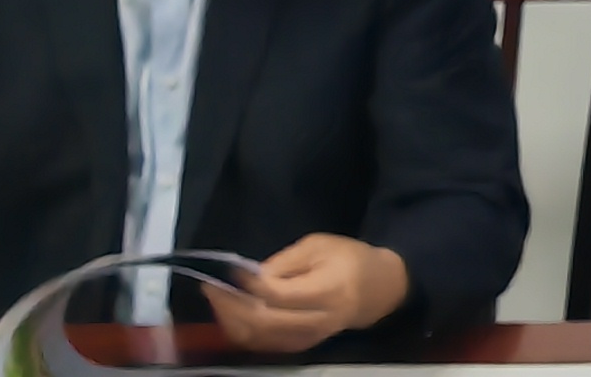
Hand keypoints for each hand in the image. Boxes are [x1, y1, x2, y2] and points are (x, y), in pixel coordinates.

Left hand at [207, 234, 410, 353]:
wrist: (378, 290)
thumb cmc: (350, 259)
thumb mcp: (320, 246)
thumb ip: (285, 262)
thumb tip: (250, 277)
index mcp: (328, 290)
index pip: (278, 295)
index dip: (248, 284)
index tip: (229, 270)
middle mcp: (318, 320)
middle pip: (263, 322)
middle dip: (231, 305)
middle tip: (212, 286)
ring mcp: (308, 337)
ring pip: (259, 338)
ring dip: (231, 320)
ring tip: (217, 298)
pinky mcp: (301, 345)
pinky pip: (263, 344)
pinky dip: (242, 330)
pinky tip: (232, 313)